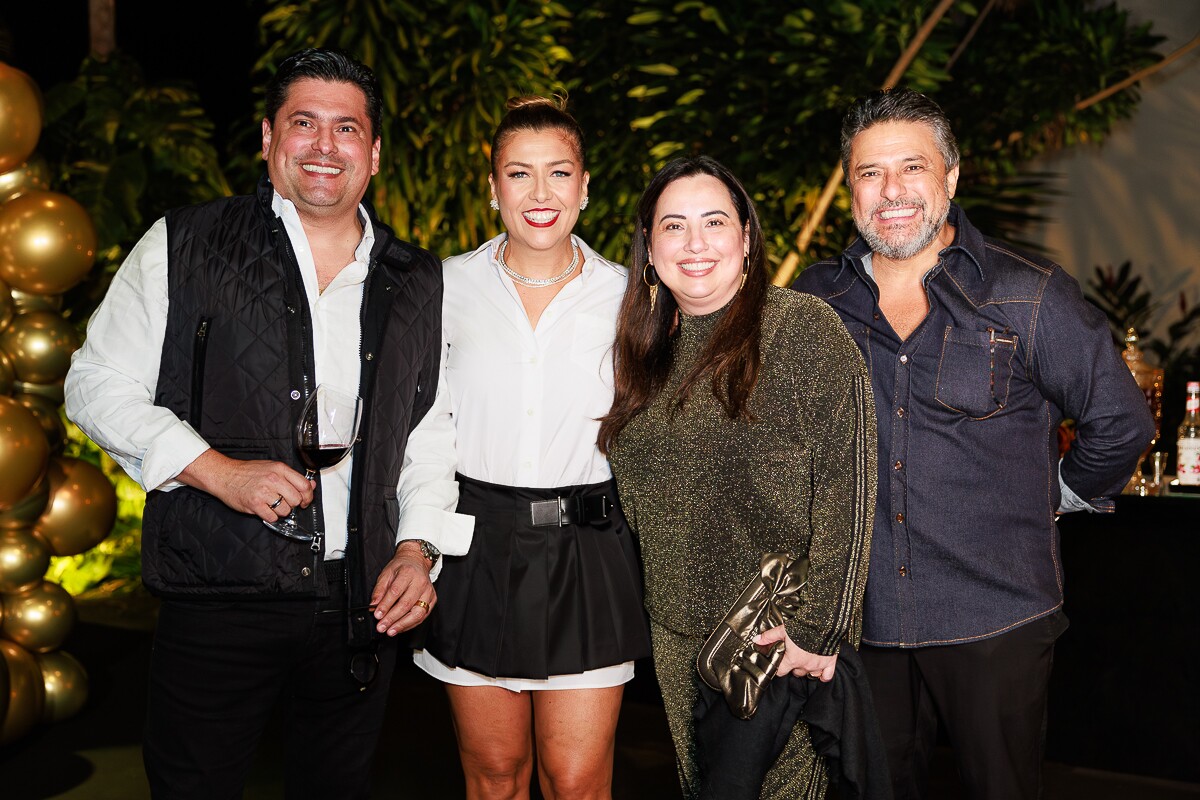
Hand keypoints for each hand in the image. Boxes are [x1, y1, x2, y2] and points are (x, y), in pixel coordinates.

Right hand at [177, 449, 314, 520]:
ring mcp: (264, 492)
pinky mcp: (255, 504)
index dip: (308, 496)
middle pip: (296, 500)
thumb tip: (311, 485)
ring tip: (271, 504)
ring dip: (280, 511)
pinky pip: (272, 517)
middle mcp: (273, 479)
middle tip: (284, 503)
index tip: (305, 501)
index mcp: (280, 469)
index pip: (304, 485)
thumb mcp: (272, 468)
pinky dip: (270, 516)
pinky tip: (264, 509)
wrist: (225, 475)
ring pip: (285, 510)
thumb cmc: (247, 472)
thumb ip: (292, 477)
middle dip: (292, 504)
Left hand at [370, 540, 435, 636]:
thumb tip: (373, 605)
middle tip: (382, 626)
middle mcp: (420, 583)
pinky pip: (423, 616)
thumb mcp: (386, 573)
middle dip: (392, 618)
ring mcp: (428, 592)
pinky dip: (410, 624)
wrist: (417, 561)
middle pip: (407, 604)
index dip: (386, 605)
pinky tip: (400, 627)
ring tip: (391, 631)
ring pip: (417, 613)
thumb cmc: (402, 567)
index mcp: (408, 573)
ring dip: (403, 624)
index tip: (377, 614)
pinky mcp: (432, 599)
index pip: (396, 592)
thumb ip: (379, 589)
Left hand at [754, 625, 837, 681]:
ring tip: (805, 660)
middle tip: (794, 657)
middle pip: (796, 673)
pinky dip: (823, 675)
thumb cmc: (803, 627)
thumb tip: (756, 640)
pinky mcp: (829, 663)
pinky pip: (826, 676)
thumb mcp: (783, 630)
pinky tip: (820, 672)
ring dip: (807, 669)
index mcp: (792, 659)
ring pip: (810, 674)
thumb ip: (769, 637)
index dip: (779, 668)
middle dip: (794, 666)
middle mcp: (804, 665)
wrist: (822, 624)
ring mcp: (817, 666)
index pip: (781, 672)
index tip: (779, 663)